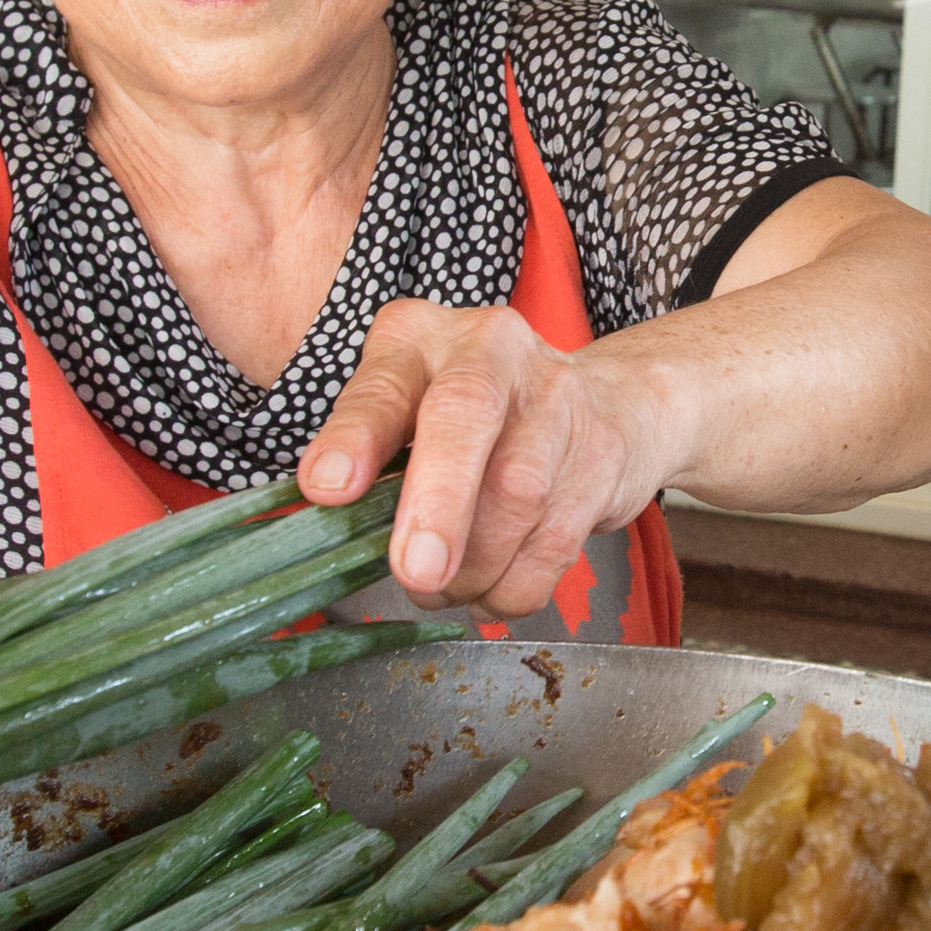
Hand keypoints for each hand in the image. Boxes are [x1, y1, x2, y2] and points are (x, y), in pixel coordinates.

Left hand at [300, 301, 689, 614]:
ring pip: (518, 493)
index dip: (354, 437)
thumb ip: (365, 449)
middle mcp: (495, 351)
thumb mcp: (403, 407)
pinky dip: (514, 586)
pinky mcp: (603, 454)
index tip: (327, 488)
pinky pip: (556, 541)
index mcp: (424, 337)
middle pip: (466, 417)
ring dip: (474, 566)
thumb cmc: (473, 415)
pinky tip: (488, 593)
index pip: (384, 383)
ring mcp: (558, 399)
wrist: (603, 403)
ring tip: (442, 590)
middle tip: (415, 573)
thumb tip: (328, 515)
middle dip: (439, 504)